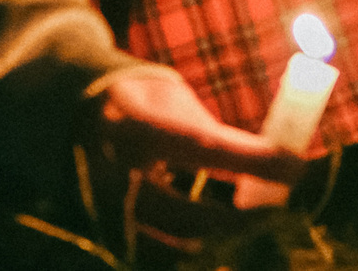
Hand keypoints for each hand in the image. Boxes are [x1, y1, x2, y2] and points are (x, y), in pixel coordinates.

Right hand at [86, 68, 308, 249]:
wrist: (60, 110)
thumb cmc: (136, 102)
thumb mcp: (169, 101)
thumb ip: (210, 135)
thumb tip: (273, 167)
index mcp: (131, 125)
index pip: (202, 148)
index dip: (254, 161)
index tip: (296, 165)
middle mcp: (112, 175)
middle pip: (187, 217)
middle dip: (241, 220)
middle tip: (276, 210)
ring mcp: (101, 213)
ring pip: (171, 250)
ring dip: (219, 242)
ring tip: (249, 225)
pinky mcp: (102, 235)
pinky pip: (154, 257)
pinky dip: (190, 250)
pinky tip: (218, 243)